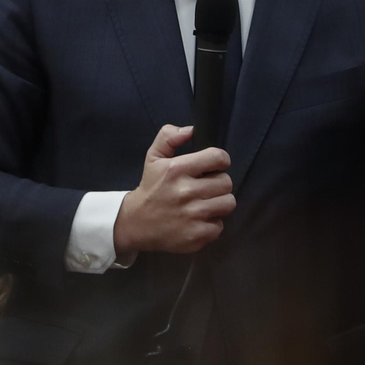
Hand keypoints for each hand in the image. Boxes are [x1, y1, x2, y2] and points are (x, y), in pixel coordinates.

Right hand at [113, 124, 235, 255]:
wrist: (136, 223)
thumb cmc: (150, 188)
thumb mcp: (153, 158)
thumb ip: (168, 137)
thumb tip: (191, 130)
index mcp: (177, 169)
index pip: (217, 158)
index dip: (220, 161)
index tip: (214, 166)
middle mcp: (186, 191)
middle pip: (227, 182)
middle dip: (218, 183)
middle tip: (205, 188)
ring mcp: (193, 215)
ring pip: (228, 203)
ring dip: (219, 203)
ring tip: (205, 203)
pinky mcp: (196, 235)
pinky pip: (219, 226)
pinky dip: (211, 224)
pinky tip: (198, 221)